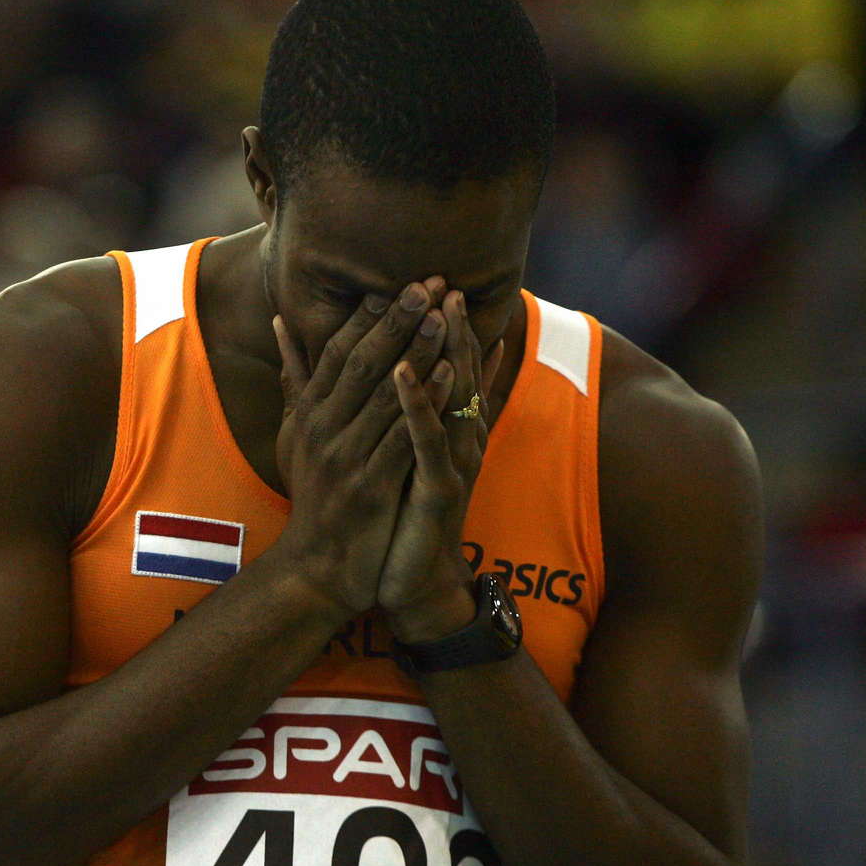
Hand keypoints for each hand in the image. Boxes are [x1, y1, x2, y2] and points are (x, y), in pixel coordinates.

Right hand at [273, 279, 449, 615]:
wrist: (317, 567)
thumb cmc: (314, 496)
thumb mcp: (293, 436)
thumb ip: (294, 380)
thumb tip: (279, 322)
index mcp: (308, 414)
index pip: (334, 351)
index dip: (366, 316)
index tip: (396, 282)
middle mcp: (322, 429)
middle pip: (361, 363)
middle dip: (396, 321)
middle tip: (427, 283)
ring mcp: (345, 457)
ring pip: (385, 394)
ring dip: (417, 352)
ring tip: (444, 316)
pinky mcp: (370, 486)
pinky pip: (403, 436)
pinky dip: (426, 403)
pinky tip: (450, 374)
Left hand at [376, 289, 506, 637]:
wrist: (413, 585)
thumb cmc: (405, 519)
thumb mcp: (405, 460)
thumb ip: (410, 419)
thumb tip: (407, 376)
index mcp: (448, 431)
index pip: (452, 368)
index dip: (449, 326)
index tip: (439, 281)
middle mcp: (459, 441)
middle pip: (460, 372)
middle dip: (453, 326)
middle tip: (445, 281)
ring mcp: (452, 462)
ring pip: (452, 397)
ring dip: (446, 352)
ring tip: (438, 309)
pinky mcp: (438, 487)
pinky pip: (427, 437)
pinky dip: (418, 402)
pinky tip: (405, 372)